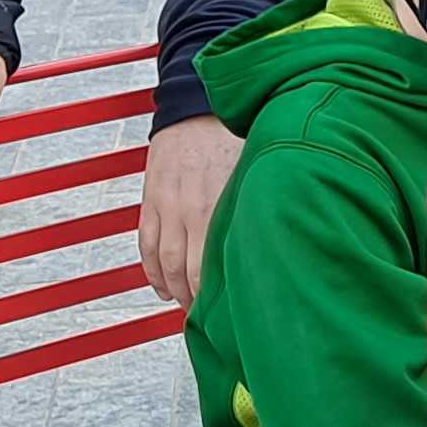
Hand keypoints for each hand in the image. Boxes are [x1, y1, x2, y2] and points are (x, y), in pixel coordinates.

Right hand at [140, 115, 241, 304]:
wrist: (196, 105)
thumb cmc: (237, 138)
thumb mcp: (256, 172)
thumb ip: (259, 206)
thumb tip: (282, 243)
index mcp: (220, 205)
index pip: (214, 267)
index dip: (221, 296)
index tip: (232, 313)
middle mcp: (189, 210)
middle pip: (188, 272)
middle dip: (198, 302)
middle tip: (212, 320)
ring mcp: (166, 206)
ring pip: (164, 263)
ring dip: (175, 291)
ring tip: (188, 308)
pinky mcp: (151, 199)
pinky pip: (145, 244)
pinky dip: (152, 271)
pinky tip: (163, 289)